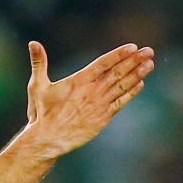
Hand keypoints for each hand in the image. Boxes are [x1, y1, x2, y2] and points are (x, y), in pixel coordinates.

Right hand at [26, 41, 154, 156]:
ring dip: (137, 74)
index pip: (103, 63)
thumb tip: (33, 43)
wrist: (48, 139)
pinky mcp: (102, 119)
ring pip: (122, 86)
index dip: (118, 54)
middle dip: (134, 61)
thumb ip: (39, 63)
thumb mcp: (38, 85)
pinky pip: (120, 103)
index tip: (132, 47)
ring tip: (150, 64)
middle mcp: (92, 91)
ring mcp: (99, 105)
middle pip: (117, 72)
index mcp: (79, 80)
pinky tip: (140, 84)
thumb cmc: (42, 113)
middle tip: (149, 51)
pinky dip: (130, 93)